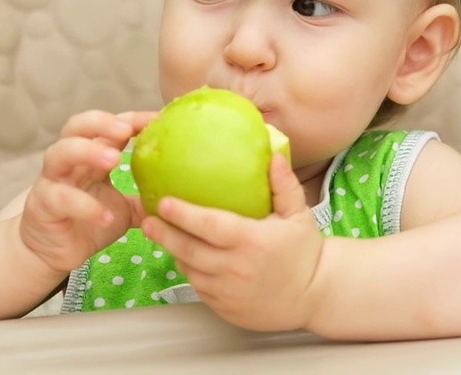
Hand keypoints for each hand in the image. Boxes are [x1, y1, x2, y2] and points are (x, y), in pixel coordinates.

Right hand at [20, 110, 156, 272]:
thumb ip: (146, 197)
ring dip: (88, 152)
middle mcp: (69, 161)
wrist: (52, 252)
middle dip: (101, 123)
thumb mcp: (125, 209)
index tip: (156, 119)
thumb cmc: (89, 222)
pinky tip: (105, 216)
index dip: (131, 119)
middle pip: (77, 126)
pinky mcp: (43, 204)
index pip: (109, 127)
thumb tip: (184, 194)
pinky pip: (62, 199)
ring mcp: (53, 180)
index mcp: (91, 156)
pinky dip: (85, 206)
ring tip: (114, 160)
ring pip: (61, 153)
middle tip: (126, 130)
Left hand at [141, 154, 324, 331]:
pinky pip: (198, 286)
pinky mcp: (223, 307)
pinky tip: (183, 254)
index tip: (163, 202)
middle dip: (164, 233)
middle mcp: (236, 268)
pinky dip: (189, 269)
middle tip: (146, 219)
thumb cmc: (304, 253)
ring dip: (173, 251)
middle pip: (188, 250)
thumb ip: (284, 185)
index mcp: (252, 241)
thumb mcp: (299, 215)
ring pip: (189, 269)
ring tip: (159, 232)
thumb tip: (273, 154)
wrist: (313, 297)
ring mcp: (227, 291)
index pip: (210, 225)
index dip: (183, 214)